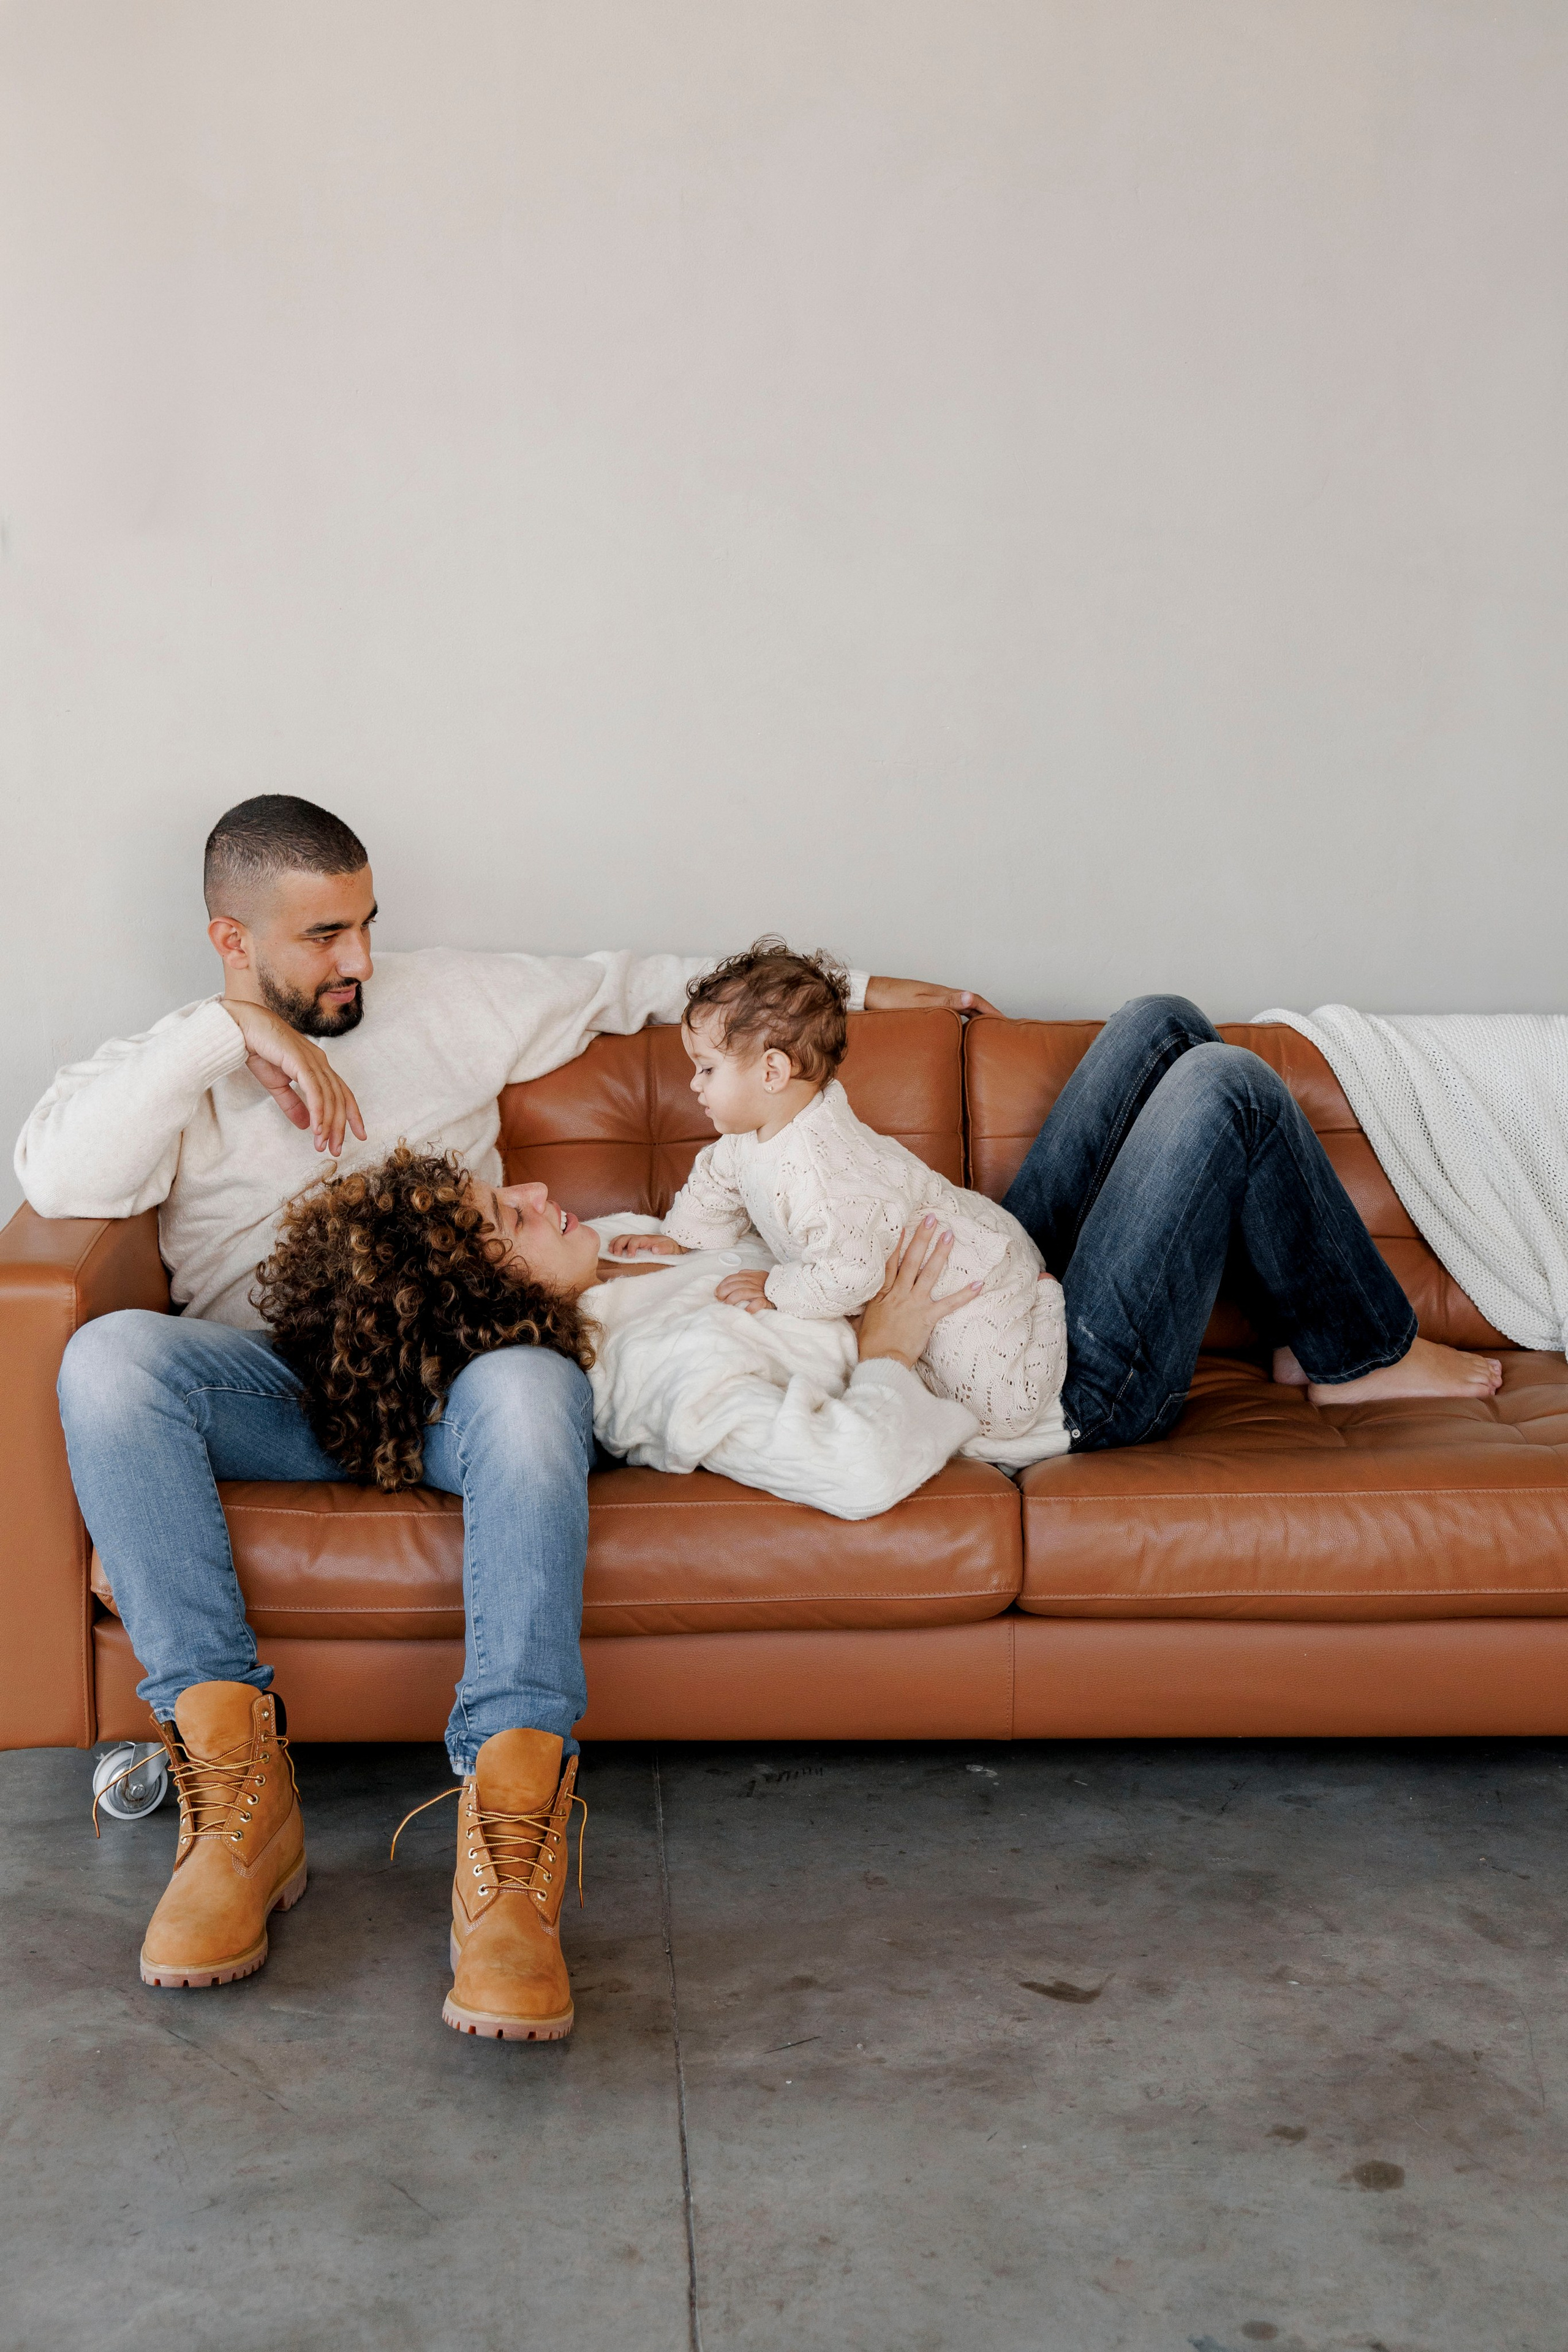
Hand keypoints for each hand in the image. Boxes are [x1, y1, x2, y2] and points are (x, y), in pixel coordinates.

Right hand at [220, 999, 367, 1155]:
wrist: (242, 1027)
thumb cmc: (260, 1050)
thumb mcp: (278, 1085)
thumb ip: (292, 1104)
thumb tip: (305, 1125)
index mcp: (318, 1065)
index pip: (342, 1093)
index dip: (352, 1114)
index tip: (357, 1135)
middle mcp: (320, 1062)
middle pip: (339, 1098)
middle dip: (340, 1127)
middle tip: (336, 1149)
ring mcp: (312, 1060)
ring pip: (329, 1097)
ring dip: (328, 1124)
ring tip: (323, 1145)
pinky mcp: (300, 1061)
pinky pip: (314, 1091)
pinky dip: (318, 1111)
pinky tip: (317, 1128)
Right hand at [605, 1233, 689, 1259]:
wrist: (675, 1244)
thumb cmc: (672, 1247)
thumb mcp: (672, 1248)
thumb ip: (664, 1248)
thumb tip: (654, 1249)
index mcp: (648, 1240)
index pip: (636, 1240)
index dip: (631, 1247)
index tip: (629, 1256)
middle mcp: (641, 1238)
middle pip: (626, 1237)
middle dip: (619, 1244)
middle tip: (616, 1255)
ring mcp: (638, 1240)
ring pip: (623, 1237)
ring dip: (615, 1243)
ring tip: (611, 1252)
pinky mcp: (636, 1244)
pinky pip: (623, 1241)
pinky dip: (615, 1244)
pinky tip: (612, 1251)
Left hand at [716, 1267, 774, 1314]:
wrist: (789, 1288)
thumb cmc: (771, 1284)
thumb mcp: (759, 1274)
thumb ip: (747, 1274)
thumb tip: (735, 1276)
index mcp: (751, 1276)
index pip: (733, 1278)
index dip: (723, 1284)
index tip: (717, 1292)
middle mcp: (755, 1282)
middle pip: (736, 1285)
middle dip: (725, 1292)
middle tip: (720, 1299)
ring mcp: (761, 1292)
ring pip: (743, 1292)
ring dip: (733, 1298)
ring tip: (728, 1305)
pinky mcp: (768, 1301)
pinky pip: (759, 1303)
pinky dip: (751, 1307)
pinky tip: (745, 1311)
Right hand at [854, 1220, 980, 1367]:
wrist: (880, 1361)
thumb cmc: (868, 1342)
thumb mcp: (860, 1318)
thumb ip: (862, 1305)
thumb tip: (851, 1299)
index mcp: (882, 1292)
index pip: (890, 1261)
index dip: (897, 1241)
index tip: (904, 1223)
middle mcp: (899, 1293)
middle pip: (911, 1260)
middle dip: (922, 1238)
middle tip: (932, 1218)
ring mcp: (914, 1303)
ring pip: (929, 1273)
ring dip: (940, 1254)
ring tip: (950, 1235)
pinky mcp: (927, 1317)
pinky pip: (949, 1304)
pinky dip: (965, 1295)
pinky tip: (978, 1284)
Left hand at [863, 976, 1001, 1017]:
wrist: (869, 993)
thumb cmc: (891, 1000)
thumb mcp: (921, 1003)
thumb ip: (947, 1001)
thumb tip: (972, 998)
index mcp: (944, 993)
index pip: (976, 1000)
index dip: (992, 1011)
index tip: (1006, 1022)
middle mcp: (941, 994)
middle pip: (971, 1003)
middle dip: (987, 1014)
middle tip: (1000, 1029)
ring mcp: (932, 998)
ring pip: (960, 1008)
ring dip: (974, 1017)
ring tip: (984, 1032)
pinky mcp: (923, 1005)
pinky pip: (949, 1012)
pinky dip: (959, 1020)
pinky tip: (956, 1030)